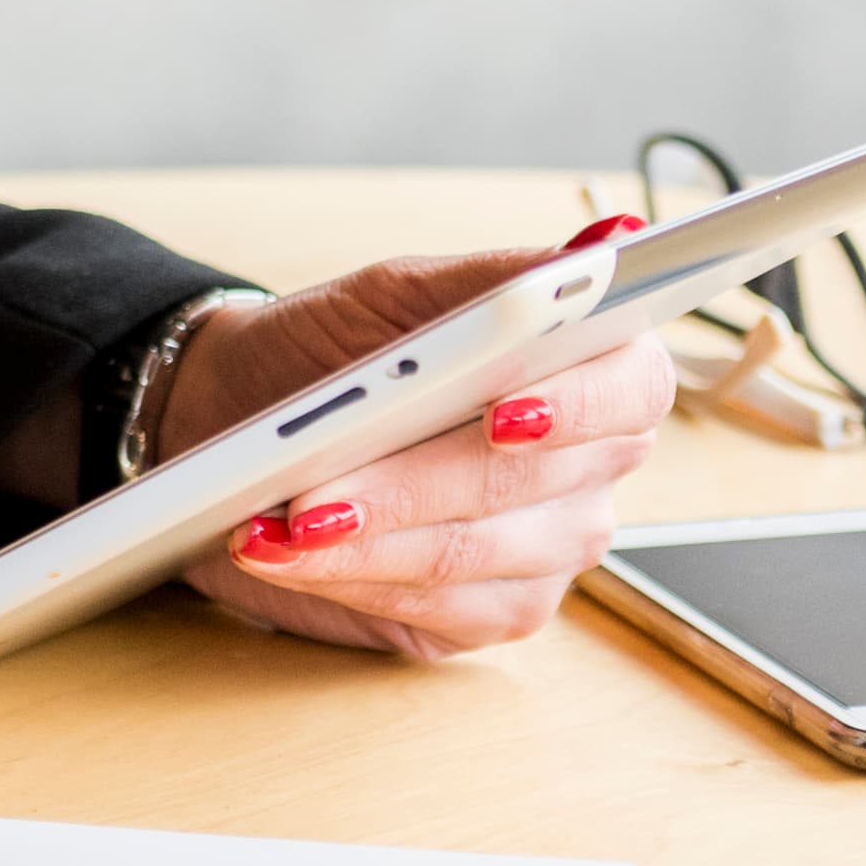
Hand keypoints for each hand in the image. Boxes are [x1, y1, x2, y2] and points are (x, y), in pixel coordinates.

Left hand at [151, 252, 674, 659]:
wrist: (234, 418)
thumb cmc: (321, 347)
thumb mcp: (386, 294)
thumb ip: (487, 282)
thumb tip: (594, 253)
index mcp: (584, 368)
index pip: (631, 386)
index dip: (578, 404)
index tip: (503, 411)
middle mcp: (585, 466)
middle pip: (530, 481)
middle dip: (415, 481)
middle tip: (320, 488)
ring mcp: (546, 547)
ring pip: (475, 552)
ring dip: (368, 538)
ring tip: (283, 521)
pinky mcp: (490, 612)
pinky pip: (440, 610)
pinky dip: (353, 577)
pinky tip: (289, 554)